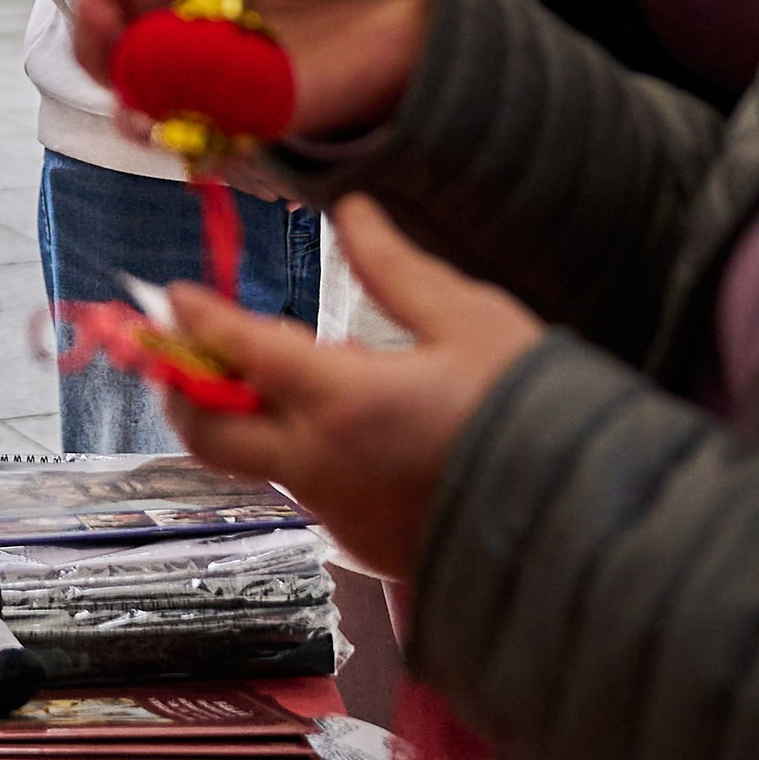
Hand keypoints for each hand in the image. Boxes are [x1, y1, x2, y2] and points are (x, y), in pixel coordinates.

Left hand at [153, 197, 544, 578]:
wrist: (584, 525)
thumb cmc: (534, 416)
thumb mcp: (470, 320)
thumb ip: (395, 269)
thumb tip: (353, 215)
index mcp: (343, 401)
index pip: (240, 352)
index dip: (199, 317)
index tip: (174, 295)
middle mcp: (323, 465)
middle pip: (210, 433)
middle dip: (183, 389)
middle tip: (184, 352)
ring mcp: (339, 513)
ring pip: (259, 463)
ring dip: (249, 418)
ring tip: (285, 374)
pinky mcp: (363, 544)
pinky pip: (310, 490)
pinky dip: (303, 450)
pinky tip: (347, 423)